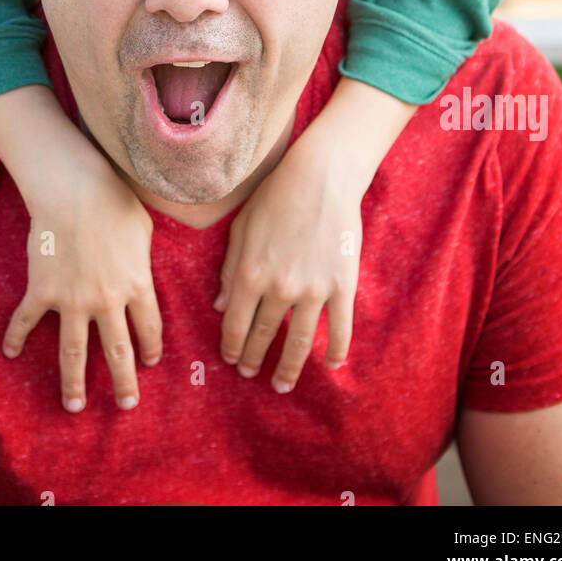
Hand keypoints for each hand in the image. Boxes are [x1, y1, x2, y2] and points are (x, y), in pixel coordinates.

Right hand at [2, 152, 162, 412]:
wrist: (74, 190)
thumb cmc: (114, 201)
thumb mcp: (144, 230)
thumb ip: (144, 258)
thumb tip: (145, 269)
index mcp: (137, 284)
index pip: (149, 328)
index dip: (150, 348)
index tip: (149, 362)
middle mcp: (107, 301)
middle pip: (117, 351)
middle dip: (123, 382)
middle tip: (127, 404)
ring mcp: (73, 300)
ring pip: (74, 352)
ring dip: (74, 382)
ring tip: (73, 406)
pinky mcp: (43, 291)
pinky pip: (27, 321)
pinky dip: (15, 337)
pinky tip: (9, 352)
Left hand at [214, 124, 363, 392]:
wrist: (321, 177)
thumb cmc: (276, 196)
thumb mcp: (241, 229)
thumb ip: (230, 270)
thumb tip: (219, 306)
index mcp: (250, 273)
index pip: (235, 324)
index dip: (231, 346)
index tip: (230, 359)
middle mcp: (280, 288)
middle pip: (264, 336)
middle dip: (254, 359)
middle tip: (250, 373)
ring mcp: (313, 290)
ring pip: (299, 341)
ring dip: (288, 367)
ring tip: (282, 383)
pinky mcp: (342, 286)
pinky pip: (340, 328)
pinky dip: (335, 351)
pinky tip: (330, 365)